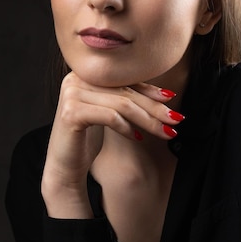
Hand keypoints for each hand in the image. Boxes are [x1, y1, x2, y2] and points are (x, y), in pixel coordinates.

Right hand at [41, 72, 182, 217]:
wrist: (64, 167)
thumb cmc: (86, 140)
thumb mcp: (108, 113)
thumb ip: (125, 98)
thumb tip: (164, 95)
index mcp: (84, 74)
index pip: (123, 79)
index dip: (149, 90)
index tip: (171, 99)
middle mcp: (75, 79)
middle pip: (124, 92)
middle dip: (154, 107)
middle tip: (176, 119)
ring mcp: (71, 94)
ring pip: (121, 104)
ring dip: (148, 120)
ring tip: (165, 132)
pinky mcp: (71, 113)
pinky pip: (110, 117)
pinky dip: (127, 128)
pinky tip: (137, 137)